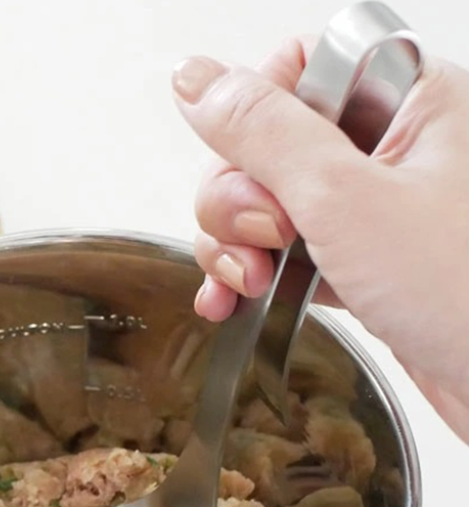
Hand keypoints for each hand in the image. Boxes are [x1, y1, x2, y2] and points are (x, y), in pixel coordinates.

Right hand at [171, 41, 468, 442]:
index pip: (294, 70)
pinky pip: (282, 254)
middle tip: (265, 239)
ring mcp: (369, 210)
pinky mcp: (357, 264)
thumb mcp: (344, 199)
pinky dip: (249, 278)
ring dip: (235, 245)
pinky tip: (231, 302)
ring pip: (264, 204)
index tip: (256, 176)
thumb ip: (264, 132)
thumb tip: (196, 80)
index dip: (254, 122)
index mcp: (406, 100)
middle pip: (265, 146)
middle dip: (237, 200)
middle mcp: (386, 149)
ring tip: (250, 286)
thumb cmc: (461, 295)